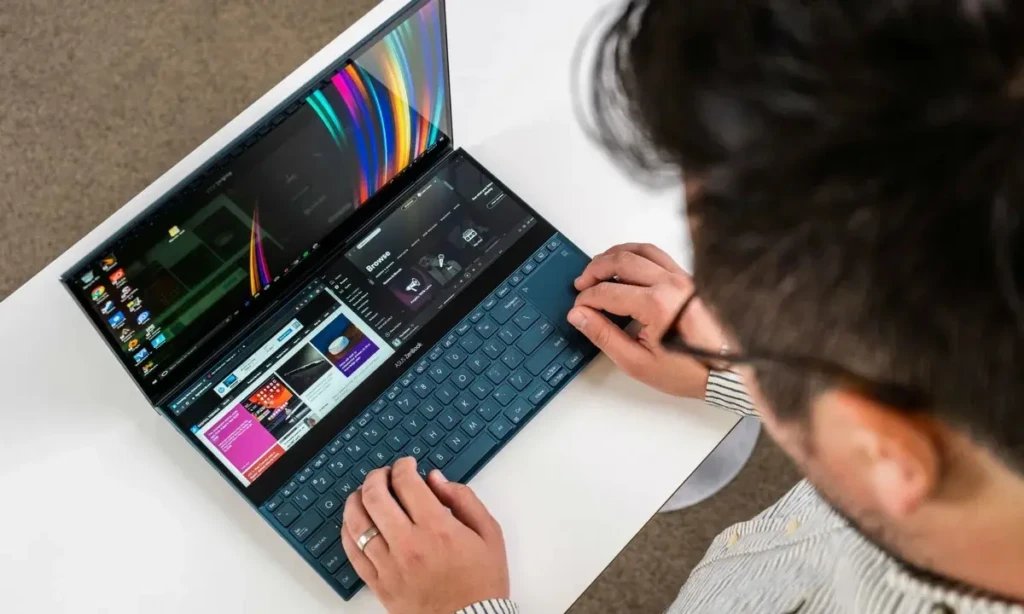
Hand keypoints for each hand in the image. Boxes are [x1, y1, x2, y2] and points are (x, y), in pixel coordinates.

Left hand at [341, 458, 508, 613]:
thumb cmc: (482, 582)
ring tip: (363, 494)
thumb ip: (463, 499)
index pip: (406, 482)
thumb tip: (436, 479)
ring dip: (356, 500)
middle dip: (376, 477)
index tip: (407, 465)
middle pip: (374, 496)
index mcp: (437, 528)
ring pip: (357, 522)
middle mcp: (408, 544)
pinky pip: (353, 553)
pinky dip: (349, 532)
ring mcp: (390, 565)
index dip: (403, 466)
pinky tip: (354, 523)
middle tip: (382, 474)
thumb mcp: (489, 533)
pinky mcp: (380, 584)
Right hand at [568, 243, 728, 397]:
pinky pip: (657, 254)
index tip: (578, 309)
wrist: (724, 371)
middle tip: (581, 284)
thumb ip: (604, 336)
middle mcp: (671, 284)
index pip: (608, 292)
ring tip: (598, 269)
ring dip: (614, 256)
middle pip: (621, 261)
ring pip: (640, 250)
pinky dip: (635, 254)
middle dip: (594, 270)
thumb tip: (579, 316)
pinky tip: (624, 264)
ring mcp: (682, 278)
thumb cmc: (688, 370)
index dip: (586, 300)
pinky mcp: (687, 278)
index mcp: (658, 305)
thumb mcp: (637, 363)